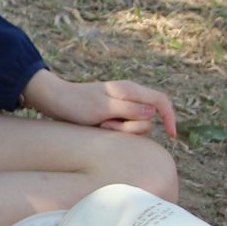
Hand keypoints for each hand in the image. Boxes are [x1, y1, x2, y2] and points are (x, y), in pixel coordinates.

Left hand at [21, 70, 177, 137]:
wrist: (55, 101)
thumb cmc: (77, 103)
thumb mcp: (103, 108)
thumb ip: (129, 109)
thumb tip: (153, 111)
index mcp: (130, 90)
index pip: (161, 101)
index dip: (170, 117)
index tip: (171, 135)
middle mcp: (130, 97)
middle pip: (148, 118)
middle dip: (131, 128)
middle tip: (107, 125)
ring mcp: (122, 107)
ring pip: (136, 126)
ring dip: (120, 130)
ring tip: (100, 125)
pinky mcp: (114, 115)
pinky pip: (124, 127)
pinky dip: (114, 131)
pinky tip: (99, 127)